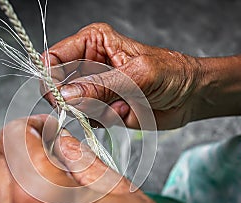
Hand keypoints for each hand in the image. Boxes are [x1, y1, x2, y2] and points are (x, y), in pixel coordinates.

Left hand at [0, 114, 185, 202]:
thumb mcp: (116, 185)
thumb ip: (77, 155)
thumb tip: (56, 138)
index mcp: (41, 198)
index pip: (13, 138)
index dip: (32, 125)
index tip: (48, 126)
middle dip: (14, 143)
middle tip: (43, 141)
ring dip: (15, 166)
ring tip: (50, 167)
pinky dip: (17, 189)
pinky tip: (48, 189)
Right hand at [42, 23, 201, 129]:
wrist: (190, 96)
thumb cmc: (171, 73)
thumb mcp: (136, 76)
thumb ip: (100, 86)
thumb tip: (66, 95)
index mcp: (93, 43)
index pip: (55, 57)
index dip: (51, 78)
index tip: (59, 97)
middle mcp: (89, 65)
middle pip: (60, 86)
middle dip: (78, 99)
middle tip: (101, 103)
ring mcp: (95, 89)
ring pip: (75, 106)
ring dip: (99, 111)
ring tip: (124, 103)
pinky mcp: (102, 108)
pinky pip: (91, 120)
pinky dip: (108, 120)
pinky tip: (127, 111)